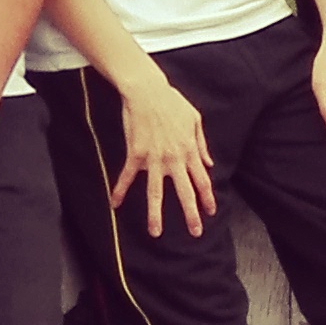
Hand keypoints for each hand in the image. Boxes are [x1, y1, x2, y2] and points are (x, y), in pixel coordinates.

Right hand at [110, 66, 215, 237]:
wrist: (147, 91)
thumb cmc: (172, 102)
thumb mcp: (195, 120)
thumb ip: (201, 144)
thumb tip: (209, 163)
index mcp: (189, 151)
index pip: (202, 181)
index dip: (207, 198)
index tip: (210, 212)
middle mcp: (174, 158)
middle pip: (185, 192)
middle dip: (191, 214)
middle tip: (195, 232)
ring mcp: (154, 158)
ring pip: (156, 192)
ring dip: (156, 214)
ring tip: (155, 233)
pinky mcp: (135, 154)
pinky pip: (128, 176)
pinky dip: (120, 190)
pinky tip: (115, 203)